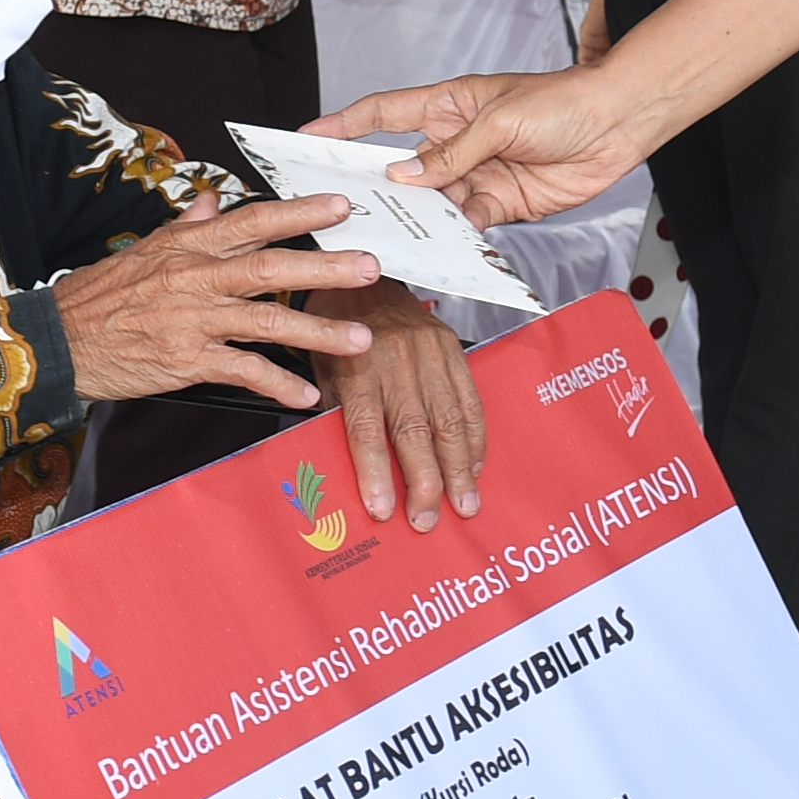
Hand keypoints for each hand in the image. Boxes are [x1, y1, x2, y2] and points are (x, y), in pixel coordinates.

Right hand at [52, 192, 380, 407]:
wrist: (59, 342)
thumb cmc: (101, 296)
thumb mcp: (144, 251)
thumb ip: (187, 228)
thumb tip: (212, 201)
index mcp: (190, 247)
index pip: (253, 221)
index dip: (299, 212)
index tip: (340, 205)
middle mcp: (196, 278)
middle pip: (271, 267)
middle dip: (326, 267)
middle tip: (371, 267)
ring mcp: (193, 321)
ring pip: (266, 321)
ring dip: (318, 331)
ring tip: (360, 339)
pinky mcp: (186, 361)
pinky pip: (243, 371)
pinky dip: (279, 384)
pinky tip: (308, 394)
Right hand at [316, 66, 642, 230]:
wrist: (618, 124)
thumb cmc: (562, 102)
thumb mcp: (499, 121)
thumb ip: (451, 153)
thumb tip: (403, 177)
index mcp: (448, 105)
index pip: (384, 114)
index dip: (345, 125)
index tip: (309, 139)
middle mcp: (456, 142)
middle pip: (402, 168)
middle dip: (374, 187)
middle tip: (341, 206)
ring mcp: (476, 175)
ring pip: (432, 203)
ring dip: (417, 220)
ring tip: (392, 238)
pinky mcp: (500, 203)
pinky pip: (467, 224)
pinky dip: (455, 237)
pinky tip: (444, 247)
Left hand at [318, 279, 484, 526]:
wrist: (363, 279)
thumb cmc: (336, 335)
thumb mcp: (322, 373)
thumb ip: (339, 416)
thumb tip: (352, 471)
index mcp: (355, 368)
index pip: (366, 428)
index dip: (375, 472)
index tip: (382, 510)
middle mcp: (394, 359)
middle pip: (414, 429)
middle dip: (425, 481)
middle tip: (427, 519)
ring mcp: (428, 352)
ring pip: (449, 418)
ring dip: (459, 468)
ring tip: (464, 503)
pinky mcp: (453, 347)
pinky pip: (470, 399)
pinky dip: (475, 438)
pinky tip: (475, 467)